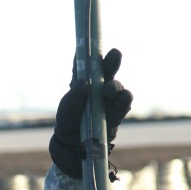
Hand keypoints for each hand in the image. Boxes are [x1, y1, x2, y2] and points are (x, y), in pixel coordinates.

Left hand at [49, 50, 132, 177]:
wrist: (75, 148)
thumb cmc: (68, 124)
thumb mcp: (66, 111)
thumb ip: (74, 97)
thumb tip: (84, 82)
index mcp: (81, 82)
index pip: (85, 63)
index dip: (87, 51)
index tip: (89, 40)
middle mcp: (96, 87)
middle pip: (106, 70)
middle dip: (111, 61)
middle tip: (115, 53)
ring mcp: (108, 99)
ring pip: (117, 86)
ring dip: (116, 86)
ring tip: (109, 91)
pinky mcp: (116, 113)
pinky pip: (124, 103)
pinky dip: (124, 99)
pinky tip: (122, 98)